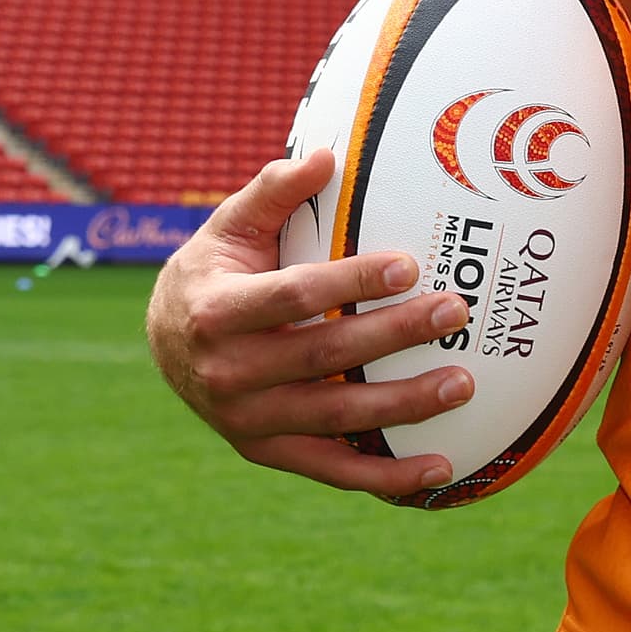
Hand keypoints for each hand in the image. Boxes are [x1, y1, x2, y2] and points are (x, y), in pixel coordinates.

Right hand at [145, 150, 472, 499]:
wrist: (166, 345)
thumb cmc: (213, 272)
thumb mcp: (229, 226)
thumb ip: (274, 191)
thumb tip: (326, 155)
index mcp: (216, 312)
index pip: (293, 296)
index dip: (351, 281)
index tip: (410, 264)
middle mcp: (227, 374)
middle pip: (324, 357)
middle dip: (395, 335)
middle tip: (453, 312)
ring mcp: (247, 421)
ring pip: (336, 418)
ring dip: (405, 405)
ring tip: (463, 382)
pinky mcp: (267, 452)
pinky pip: (332, 469)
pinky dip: (386, 475)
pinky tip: (439, 467)